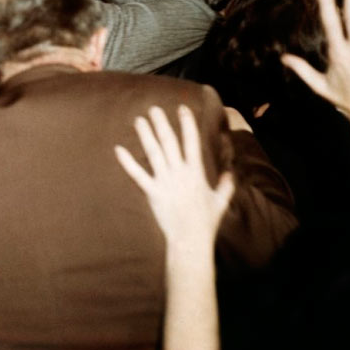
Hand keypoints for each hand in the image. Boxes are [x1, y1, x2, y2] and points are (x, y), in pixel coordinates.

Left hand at [115, 105, 233, 253]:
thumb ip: (225, 185)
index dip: (187, 124)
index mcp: (196, 172)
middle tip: (154, 109)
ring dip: (146, 135)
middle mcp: (180, 173)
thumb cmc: (206, 222)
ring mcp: (165, 182)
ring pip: (153, 153)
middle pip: (169, 142)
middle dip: (162, 124)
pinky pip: (137, 174)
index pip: (192, 142)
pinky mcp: (152, 192)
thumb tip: (230, 173)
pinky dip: (127, 162)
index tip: (182, 109)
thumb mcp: (220, 201)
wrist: (190, 240)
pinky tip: (118, 149)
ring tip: (138, 120)